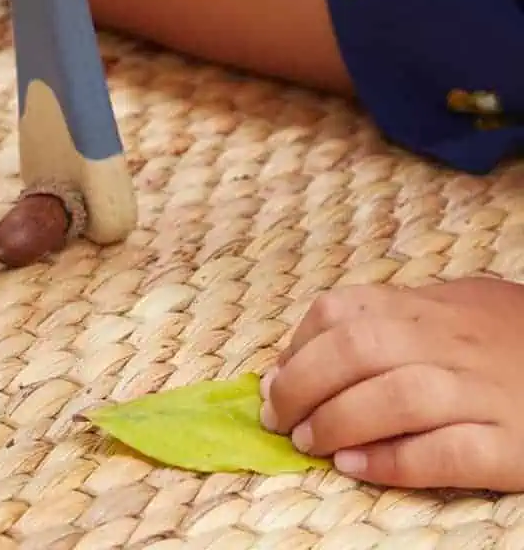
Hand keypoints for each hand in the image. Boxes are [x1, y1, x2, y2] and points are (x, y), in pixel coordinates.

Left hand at [262, 278, 523, 489]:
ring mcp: (486, 394)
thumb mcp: (459, 309)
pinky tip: (357, 467)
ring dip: (339, 420)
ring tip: (309, 442)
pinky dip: (395, 462)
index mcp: (432, 308)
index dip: (299, 345)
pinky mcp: (514, 446)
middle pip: (359, 349)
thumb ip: (398, 317)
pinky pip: (448, 453)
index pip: (344, 310)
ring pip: (397, 396)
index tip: (276, 377)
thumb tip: (315, 345)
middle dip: (303, 383)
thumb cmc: (516, 342)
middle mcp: (454, 344)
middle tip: (279, 416)